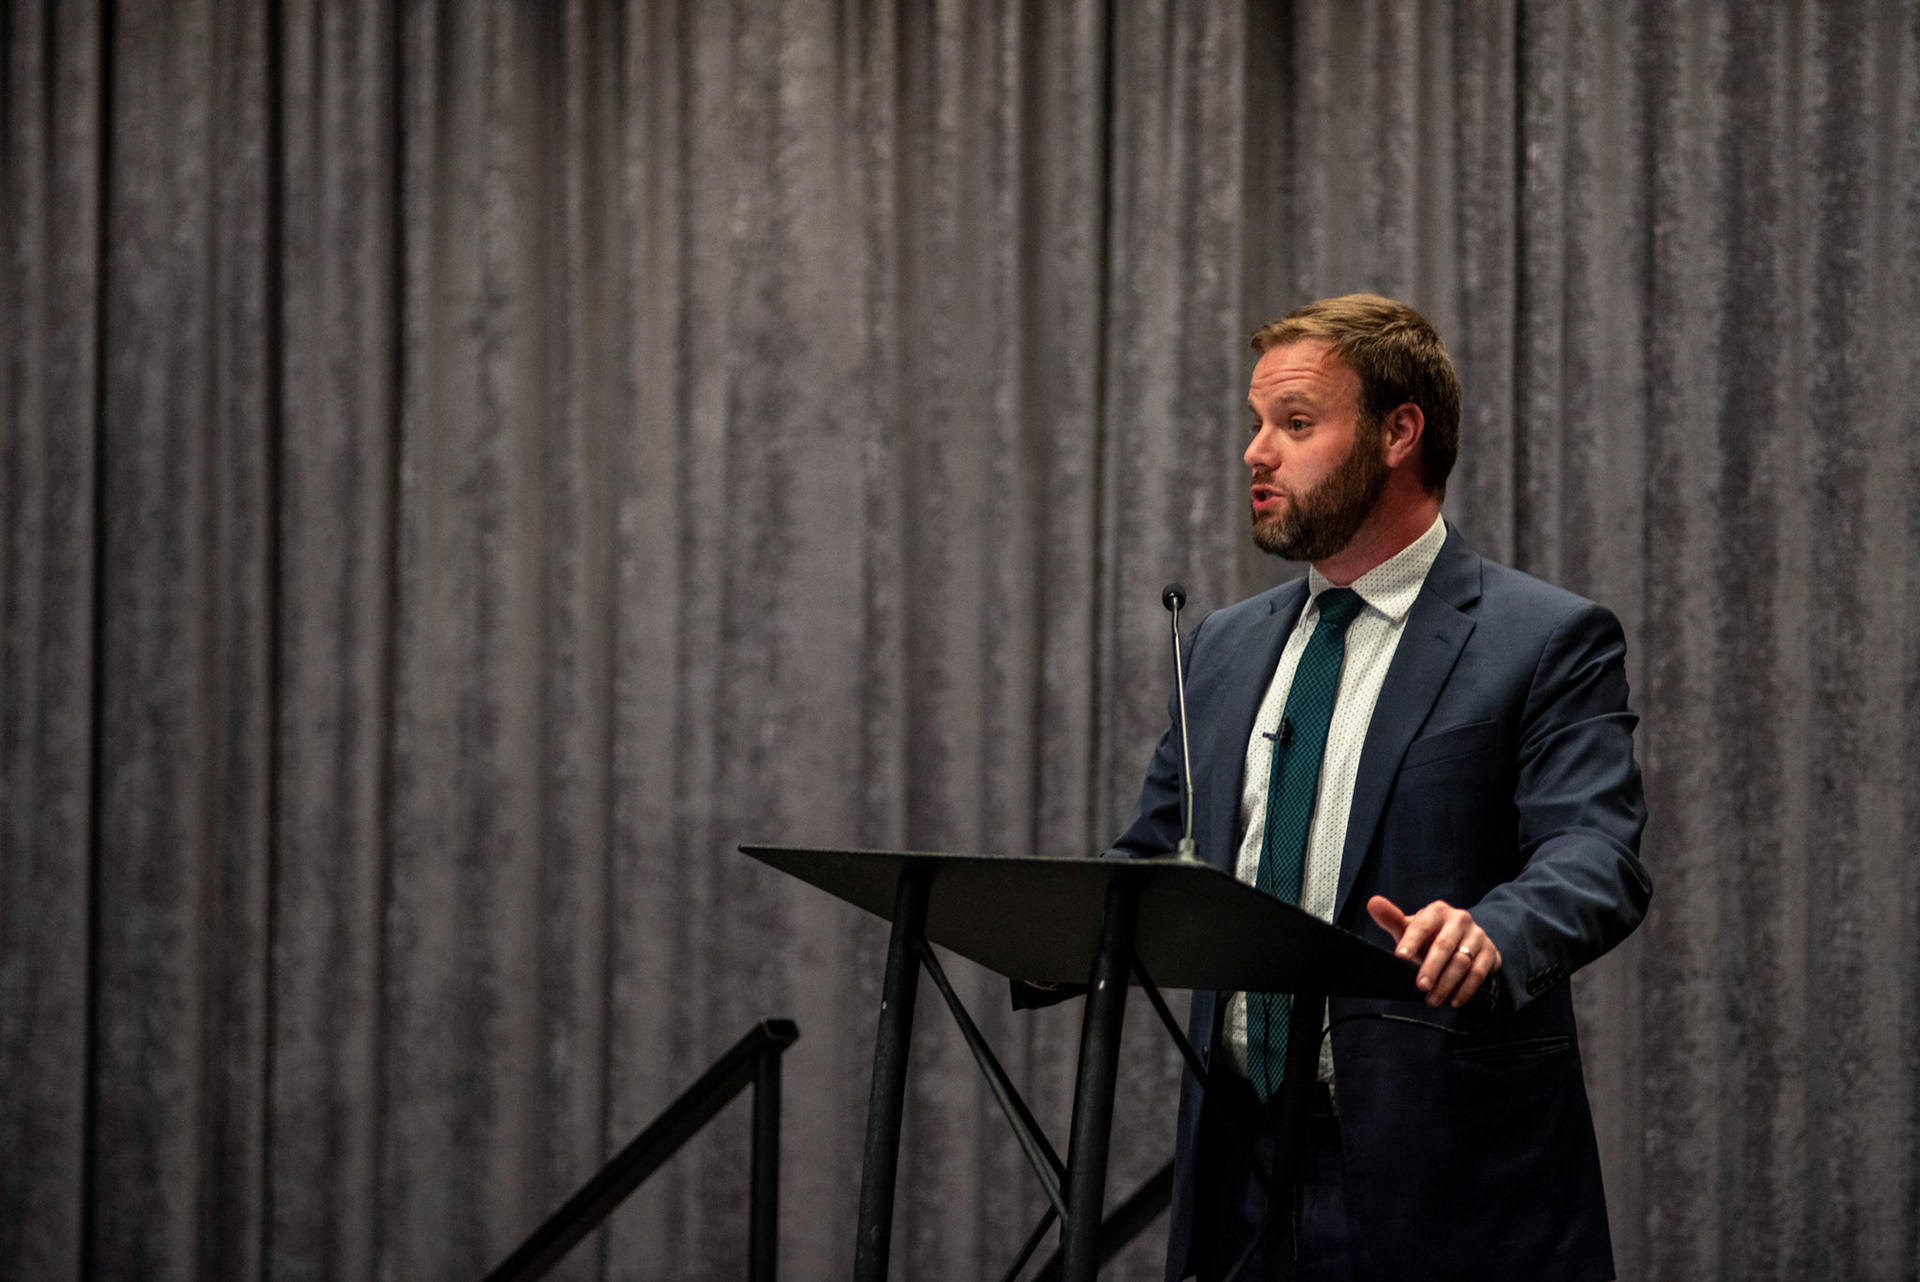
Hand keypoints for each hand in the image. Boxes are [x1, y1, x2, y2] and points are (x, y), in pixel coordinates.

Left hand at [1366, 895, 1501, 1007]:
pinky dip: (1465, 989)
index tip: (1400, 957)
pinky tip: (1453, 1001)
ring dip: (1446, 983)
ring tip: (1432, 999)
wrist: (1464, 941)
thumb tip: (1373, 903)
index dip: (1411, 941)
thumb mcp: (1411, 928)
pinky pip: (1478, 973)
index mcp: (1438, 911)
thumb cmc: (1431, 936)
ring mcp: (1477, 936)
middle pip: (1444, 945)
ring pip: (1462, 961)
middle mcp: (1460, 920)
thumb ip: (1392, 919)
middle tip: (1420, 986)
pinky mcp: (1490, 952)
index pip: (1422, 925)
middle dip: (1431, 968)